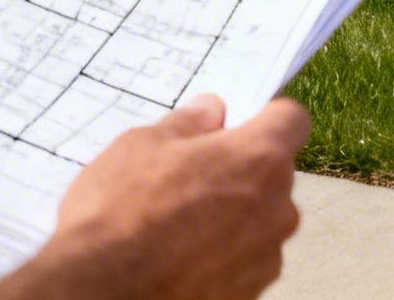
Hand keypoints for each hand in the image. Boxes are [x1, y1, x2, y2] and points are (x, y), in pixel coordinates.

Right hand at [0, 95, 308, 299]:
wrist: (102, 292)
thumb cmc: (120, 215)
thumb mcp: (143, 145)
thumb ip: (189, 122)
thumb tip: (211, 112)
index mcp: (259, 158)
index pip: (292, 118)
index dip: (265, 115)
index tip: (237, 122)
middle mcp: (278, 207)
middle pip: (272, 173)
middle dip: (240, 169)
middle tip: (190, 176)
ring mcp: (268, 254)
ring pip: (259, 218)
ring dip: (232, 215)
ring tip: (178, 223)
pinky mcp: (252, 290)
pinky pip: (245, 258)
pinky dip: (222, 253)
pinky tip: (181, 255)